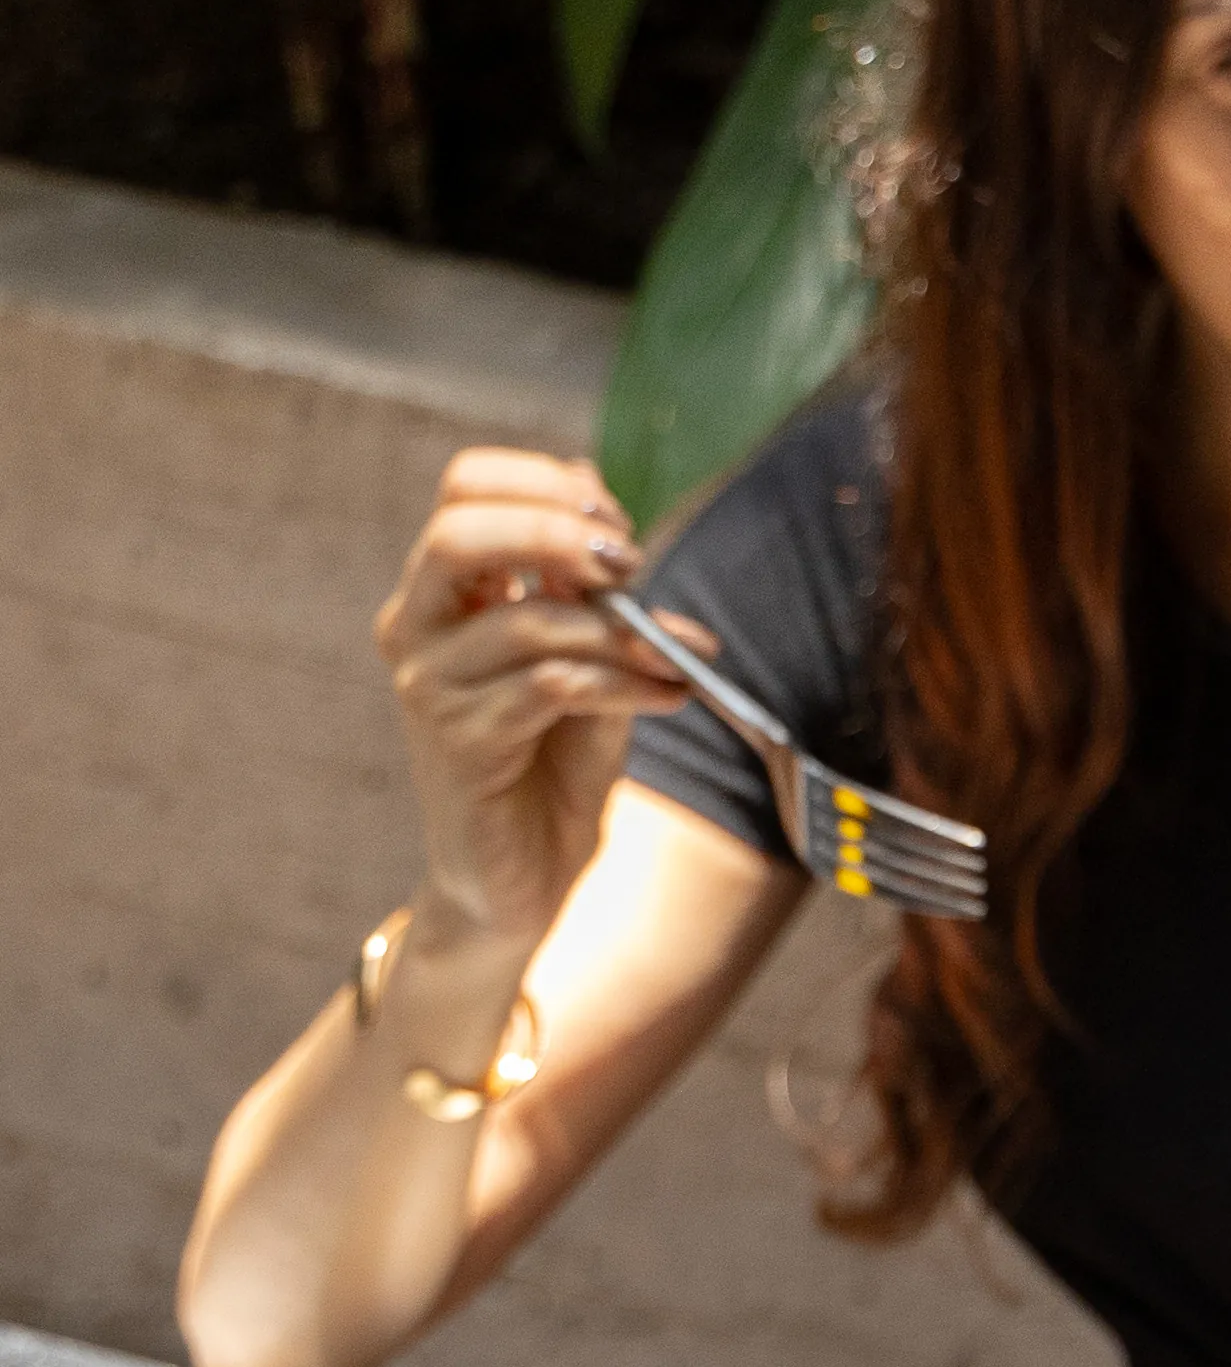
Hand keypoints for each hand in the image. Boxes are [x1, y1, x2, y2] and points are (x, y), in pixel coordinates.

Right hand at [373, 445, 699, 971]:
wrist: (520, 881)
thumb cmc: (552, 767)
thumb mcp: (586, 665)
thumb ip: (589, 601)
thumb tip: (608, 526)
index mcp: (444, 591)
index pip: (465, 488)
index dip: (545, 485)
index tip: (616, 521)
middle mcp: (417, 627)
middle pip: (463, 533)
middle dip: (558, 533)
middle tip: (631, 565)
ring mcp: (428, 686)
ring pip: (529, 621)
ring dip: (622, 633)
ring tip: (677, 657)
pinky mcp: (457, 743)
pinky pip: (553, 688)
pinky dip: (624, 685)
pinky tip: (668, 696)